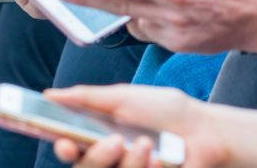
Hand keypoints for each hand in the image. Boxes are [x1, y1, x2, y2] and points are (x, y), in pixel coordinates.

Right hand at [46, 84, 227, 167]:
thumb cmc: (165, 111)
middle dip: (96, 158)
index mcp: (98, 135)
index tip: (63, 144)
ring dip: (130, 162)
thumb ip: (86, 98)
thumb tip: (50, 95)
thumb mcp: (123, 97)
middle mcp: (109, 159)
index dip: (62, 148)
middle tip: (113, 144)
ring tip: (149, 146)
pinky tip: (163, 160)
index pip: (69, 147)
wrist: (206, 132)